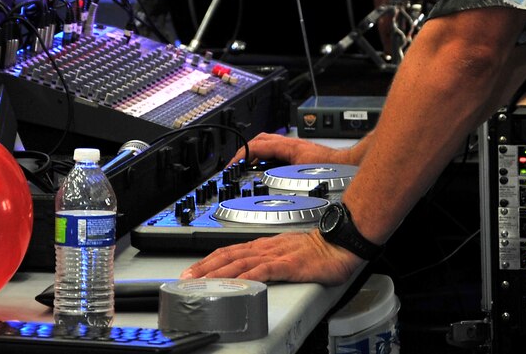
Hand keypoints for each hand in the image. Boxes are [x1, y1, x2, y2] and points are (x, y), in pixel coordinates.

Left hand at [180, 230, 363, 284]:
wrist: (339, 242)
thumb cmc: (318, 250)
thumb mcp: (286, 253)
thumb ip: (269, 261)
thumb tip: (252, 273)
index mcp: (263, 245)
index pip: (229, 251)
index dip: (208, 261)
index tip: (192, 271)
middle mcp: (265, 248)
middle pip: (228, 256)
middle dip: (205, 268)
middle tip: (186, 279)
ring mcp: (276, 255)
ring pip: (240, 263)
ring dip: (218, 273)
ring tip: (202, 283)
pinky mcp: (289, 265)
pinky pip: (265, 271)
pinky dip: (248, 278)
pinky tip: (237, 284)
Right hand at [235, 131, 351, 165]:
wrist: (346, 165)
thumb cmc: (329, 168)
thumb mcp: (301, 172)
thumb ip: (283, 174)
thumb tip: (266, 178)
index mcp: (286, 146)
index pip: (256, 146)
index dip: (241, 156)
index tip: (232, 166)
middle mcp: (289, 144)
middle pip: (259, 140)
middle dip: (244, 151)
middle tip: (235, 164)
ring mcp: (293, 147)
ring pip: (267, 143)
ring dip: (254, 152)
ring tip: (246, 165)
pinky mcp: (297, 153)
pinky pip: (275, 149)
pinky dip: (265, 156)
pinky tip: (265, 167)